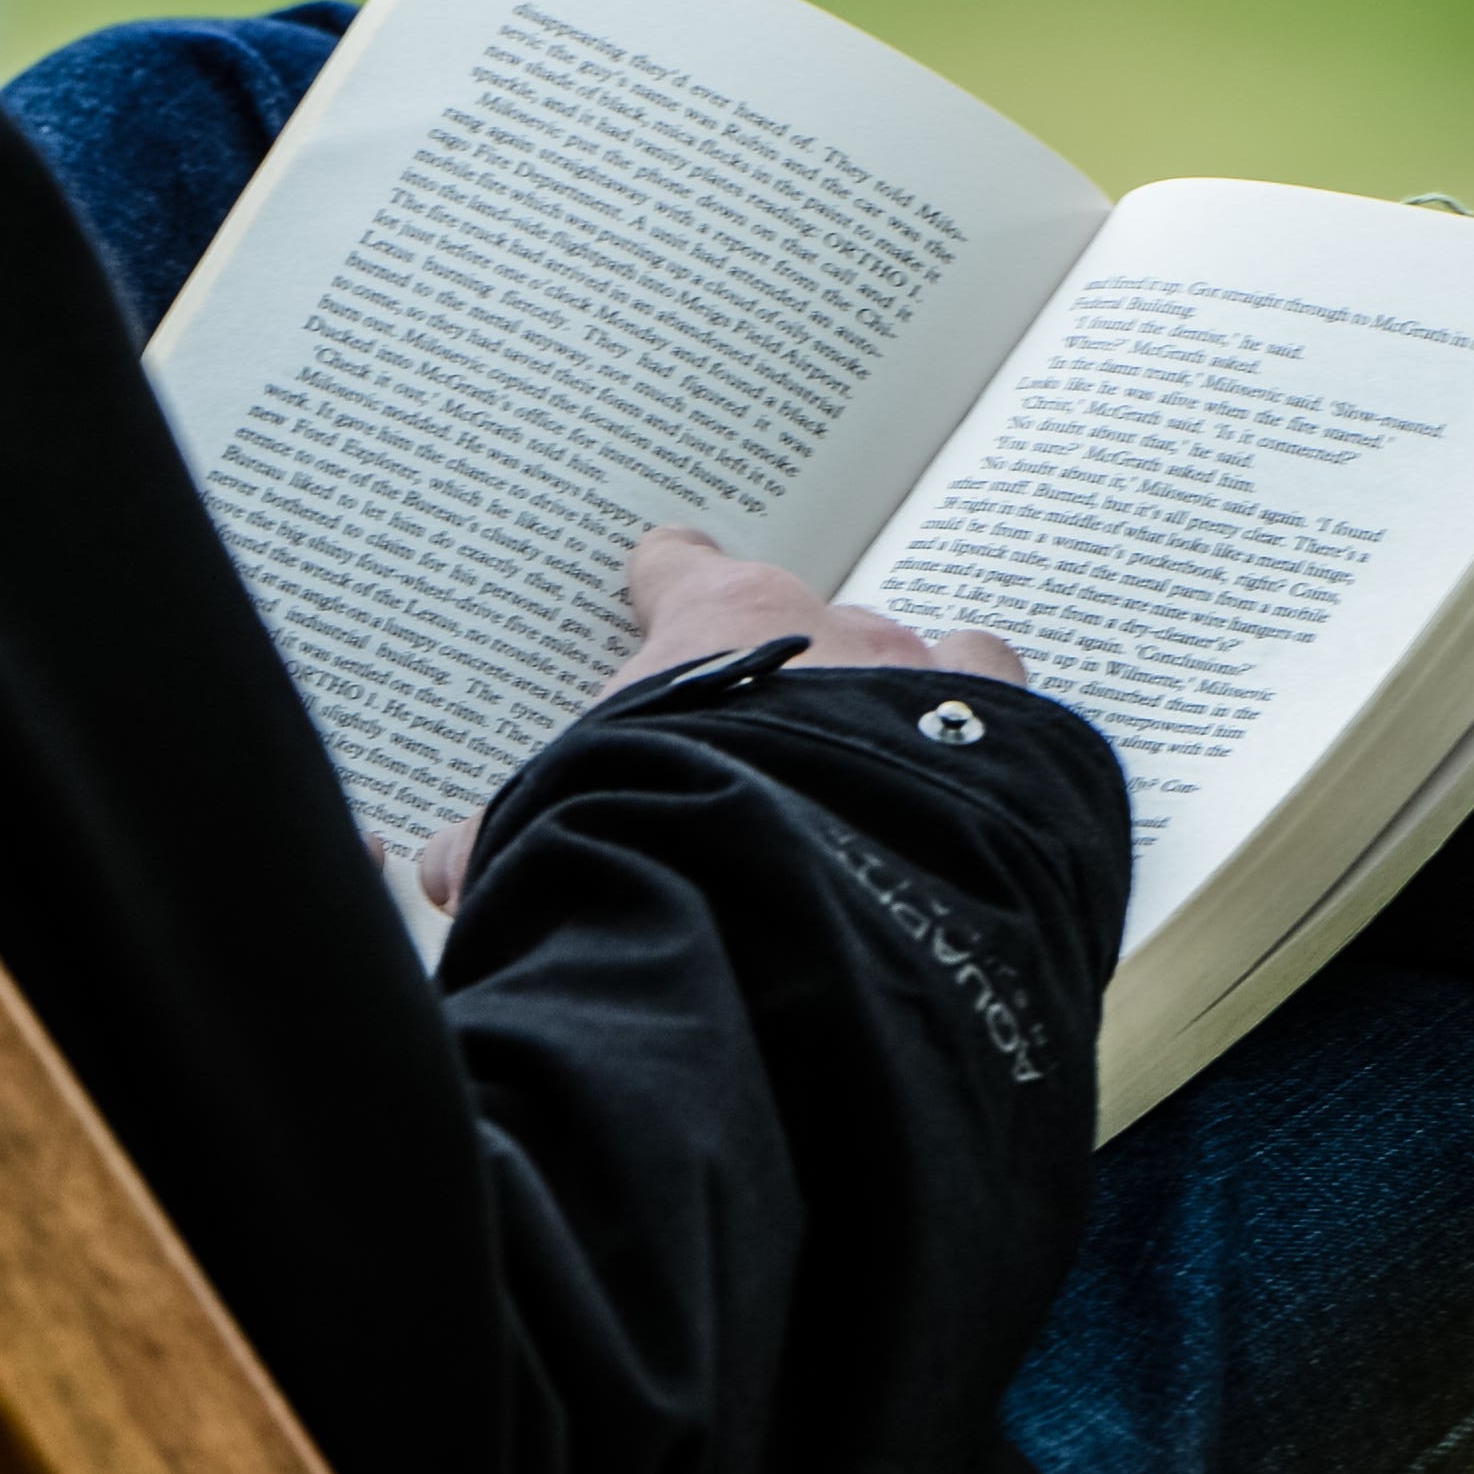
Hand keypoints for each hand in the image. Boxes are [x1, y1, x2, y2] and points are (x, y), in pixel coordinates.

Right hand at [412, 527, 1023, 912]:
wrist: (793, 909)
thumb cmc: (655, 833)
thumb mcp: (537, 833)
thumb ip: (493, 841)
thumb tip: (443, 870)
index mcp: (722, 619)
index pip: (687, 564)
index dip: (670, 580)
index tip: (665, 578)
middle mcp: (843, 632)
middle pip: (828, 618)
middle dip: (808, 668)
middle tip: (785, 730)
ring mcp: (942, 690)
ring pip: (952, 662)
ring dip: (931, 700)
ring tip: (909, 767)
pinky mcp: (1026, 770)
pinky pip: (1031, 755)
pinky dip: (1006, 782)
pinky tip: (987, 829)